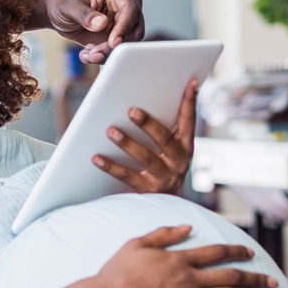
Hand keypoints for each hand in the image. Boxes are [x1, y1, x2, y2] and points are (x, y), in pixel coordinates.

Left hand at [44, 0, 143, 62]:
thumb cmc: (63, 0)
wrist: (56, 10)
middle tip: (95, 54)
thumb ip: (85, 14)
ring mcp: (122, 21)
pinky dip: (104, 56)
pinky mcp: (117, 35)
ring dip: (108, 53)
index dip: (124, 26)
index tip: (113, 42)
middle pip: (134, 29)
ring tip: (88, 55)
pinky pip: (117, 50)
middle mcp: (125, 4)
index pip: (130, 8)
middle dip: (115, 45)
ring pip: (127, 42)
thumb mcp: (69, 5)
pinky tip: (88, 54)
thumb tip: (102, 23)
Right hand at [89, 226, 276, 287]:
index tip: (251, 253)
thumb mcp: (138, 243)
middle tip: (272, 281)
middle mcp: (189, 278)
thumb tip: (187, 227)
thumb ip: (164, 233)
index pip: (216, 252)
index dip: (236, 252)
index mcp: (179, 258)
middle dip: (254, 277)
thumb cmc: (117, 271)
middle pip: (230, 276)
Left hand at [92, 79, 198, 194]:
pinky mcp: (148, 191)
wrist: (166, 204)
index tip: (190, 83)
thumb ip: (161, 127)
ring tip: (111, 131)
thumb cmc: (162, 166)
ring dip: (128, 143)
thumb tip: (137, 100)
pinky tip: (97, 158)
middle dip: (149, 124)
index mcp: (185, 146)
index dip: (190, 101)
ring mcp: (164, 177)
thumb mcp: (169, 148)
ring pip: (146, 158)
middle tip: (131, 111)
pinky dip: (111, 166)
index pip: (189, 120)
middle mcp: (178, 161)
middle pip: (165, 140)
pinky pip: (127, 176)